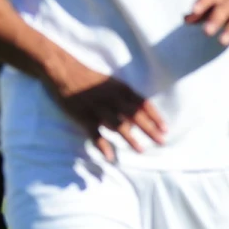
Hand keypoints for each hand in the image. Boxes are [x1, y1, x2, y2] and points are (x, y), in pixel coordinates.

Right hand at [45, 57, 165, 161]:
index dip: (155, 117)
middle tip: (162, 142)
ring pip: (117, 125)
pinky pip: (94, 133)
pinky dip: (102, 145)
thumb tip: (136, 118)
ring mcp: (97, 108)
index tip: (165, 129)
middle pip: (135, 116)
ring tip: (141, 150)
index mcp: (119, 89)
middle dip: (150, 129)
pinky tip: (110, 156)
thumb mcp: (109, 83)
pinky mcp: (83, 116)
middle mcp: (111, 98)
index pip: (142, 104)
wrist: (63, 71)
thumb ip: (123, 98)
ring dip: (130, 138)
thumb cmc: (88, 78)